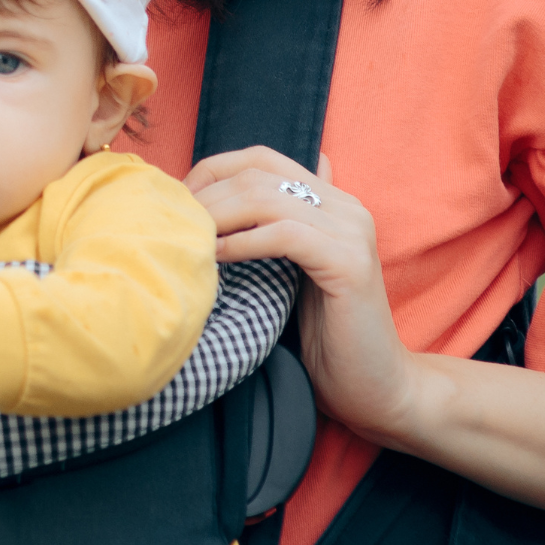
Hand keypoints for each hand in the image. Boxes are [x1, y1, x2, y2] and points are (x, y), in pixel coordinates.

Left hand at [184, 147, 420, 447]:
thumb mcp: (288, 274)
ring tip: (186, 239)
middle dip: (205, 194)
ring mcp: (352, 232)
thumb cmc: (323, 336)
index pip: (260, 158)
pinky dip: (243, 241)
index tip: (175, 203)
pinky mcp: (350, 264)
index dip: (211, 172)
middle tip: (170, 223)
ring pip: (267, 198)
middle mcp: (346, 206)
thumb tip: (218, 209)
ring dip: (217, 216)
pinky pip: (285, 235)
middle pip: (258, 173)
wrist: (374, 386)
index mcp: (331, 201)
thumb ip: (268, 235)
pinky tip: (216, 257)